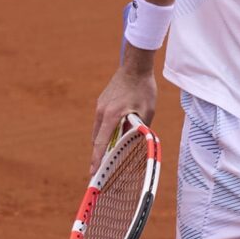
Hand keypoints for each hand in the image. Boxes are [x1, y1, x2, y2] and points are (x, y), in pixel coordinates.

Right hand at [89, 54, 156, 173]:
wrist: (136, 66)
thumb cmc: (143, 89)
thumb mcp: (146, 112)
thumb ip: (139, 129)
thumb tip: (135, 143)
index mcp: (111, 115)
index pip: (102, 143)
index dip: (97, 159)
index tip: (93, 172)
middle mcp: (101, 111)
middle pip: (97, 139)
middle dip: (99, 154)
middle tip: (102, 168)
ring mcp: (100, 105)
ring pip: (99, 130)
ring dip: (103, 141)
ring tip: (110, 153)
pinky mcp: (102, 101)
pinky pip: (101, 120)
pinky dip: (106, 130)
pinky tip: (116, 132)